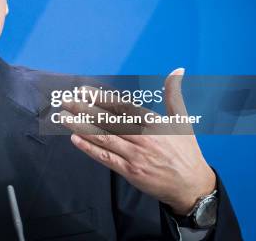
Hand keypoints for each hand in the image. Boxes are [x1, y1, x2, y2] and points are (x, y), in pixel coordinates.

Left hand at [61, 68, 215, 213]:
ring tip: (63, 116)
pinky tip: (75, 139)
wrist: (192, 185)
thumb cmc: (186, 151)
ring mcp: (136, 155)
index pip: (121, 107)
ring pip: (103, 138)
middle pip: (108, 121)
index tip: (83, 90)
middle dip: (84, 109)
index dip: (100, 97)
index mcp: (153, 122)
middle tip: (65, 100)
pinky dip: (90, 148)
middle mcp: (143, 138)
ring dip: (81, 127)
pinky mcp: (131, 172)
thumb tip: (177, 70)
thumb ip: (173, 94)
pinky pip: (106, 158)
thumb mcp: (182, 120)